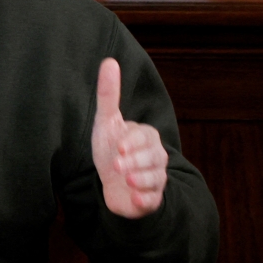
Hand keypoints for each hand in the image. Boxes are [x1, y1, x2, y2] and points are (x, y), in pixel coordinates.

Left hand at [90, 58, 168, 218]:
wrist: (111, 183)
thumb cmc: (110, 148)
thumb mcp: (106, 121)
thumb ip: (108, 94)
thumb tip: (109, 61)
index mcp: (147, 136)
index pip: (145, 137)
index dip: (132, 142)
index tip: (119, 146)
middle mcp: (156, 157)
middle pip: (154, 158)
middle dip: (135, 161)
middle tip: (117, 164)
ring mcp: (156, 179)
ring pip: (156, 179)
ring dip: (140, 180)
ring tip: (126, 180)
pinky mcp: (151, 200)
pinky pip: (153, 202)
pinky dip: (144, 201)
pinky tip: (134, 198)